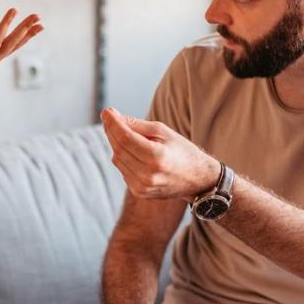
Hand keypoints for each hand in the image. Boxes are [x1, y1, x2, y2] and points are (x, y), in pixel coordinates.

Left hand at [100, 107, 220, 200]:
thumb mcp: (164, 132)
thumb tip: (113, 117)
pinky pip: (122, 170)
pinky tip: (133, 152)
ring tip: (126, 134)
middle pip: (119, 149)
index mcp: (157, 157)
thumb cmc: (182, 151)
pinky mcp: (139, 192)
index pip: (125, 138)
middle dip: (111, 131)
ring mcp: (142, 186)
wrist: (197, 180)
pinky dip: (123, 158)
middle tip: (110, 118)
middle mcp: (148, 175)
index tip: (106, 111)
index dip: (113, 123)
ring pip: (117, 160)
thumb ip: (138, 125)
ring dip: (117, 145)